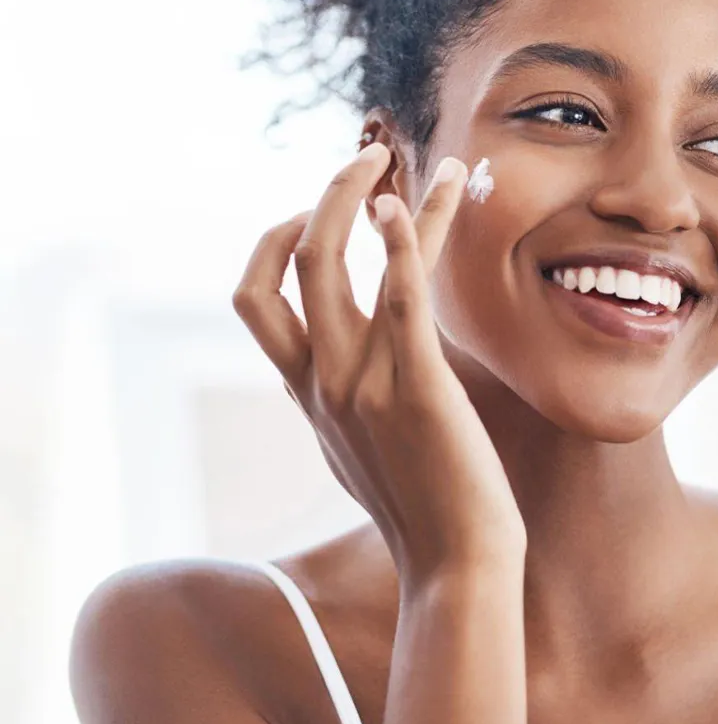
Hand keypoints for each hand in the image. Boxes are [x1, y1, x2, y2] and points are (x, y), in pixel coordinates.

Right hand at [232, 143, 525, 587]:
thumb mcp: (362, 450)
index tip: (314, 214)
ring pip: (338, 264)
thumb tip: (347, 377)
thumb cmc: (422, 509)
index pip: (255, 301)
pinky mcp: (417, 386)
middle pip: (291, 264)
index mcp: (309, 392)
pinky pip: (401, 296)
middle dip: (323, 198)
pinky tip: (417, 200)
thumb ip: (343, 406)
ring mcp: (363, 382)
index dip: (272, 245)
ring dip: (366, 196)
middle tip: (364, 158)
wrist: (456, 567)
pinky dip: (405, 240)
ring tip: (397, 155)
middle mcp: (323, 380)